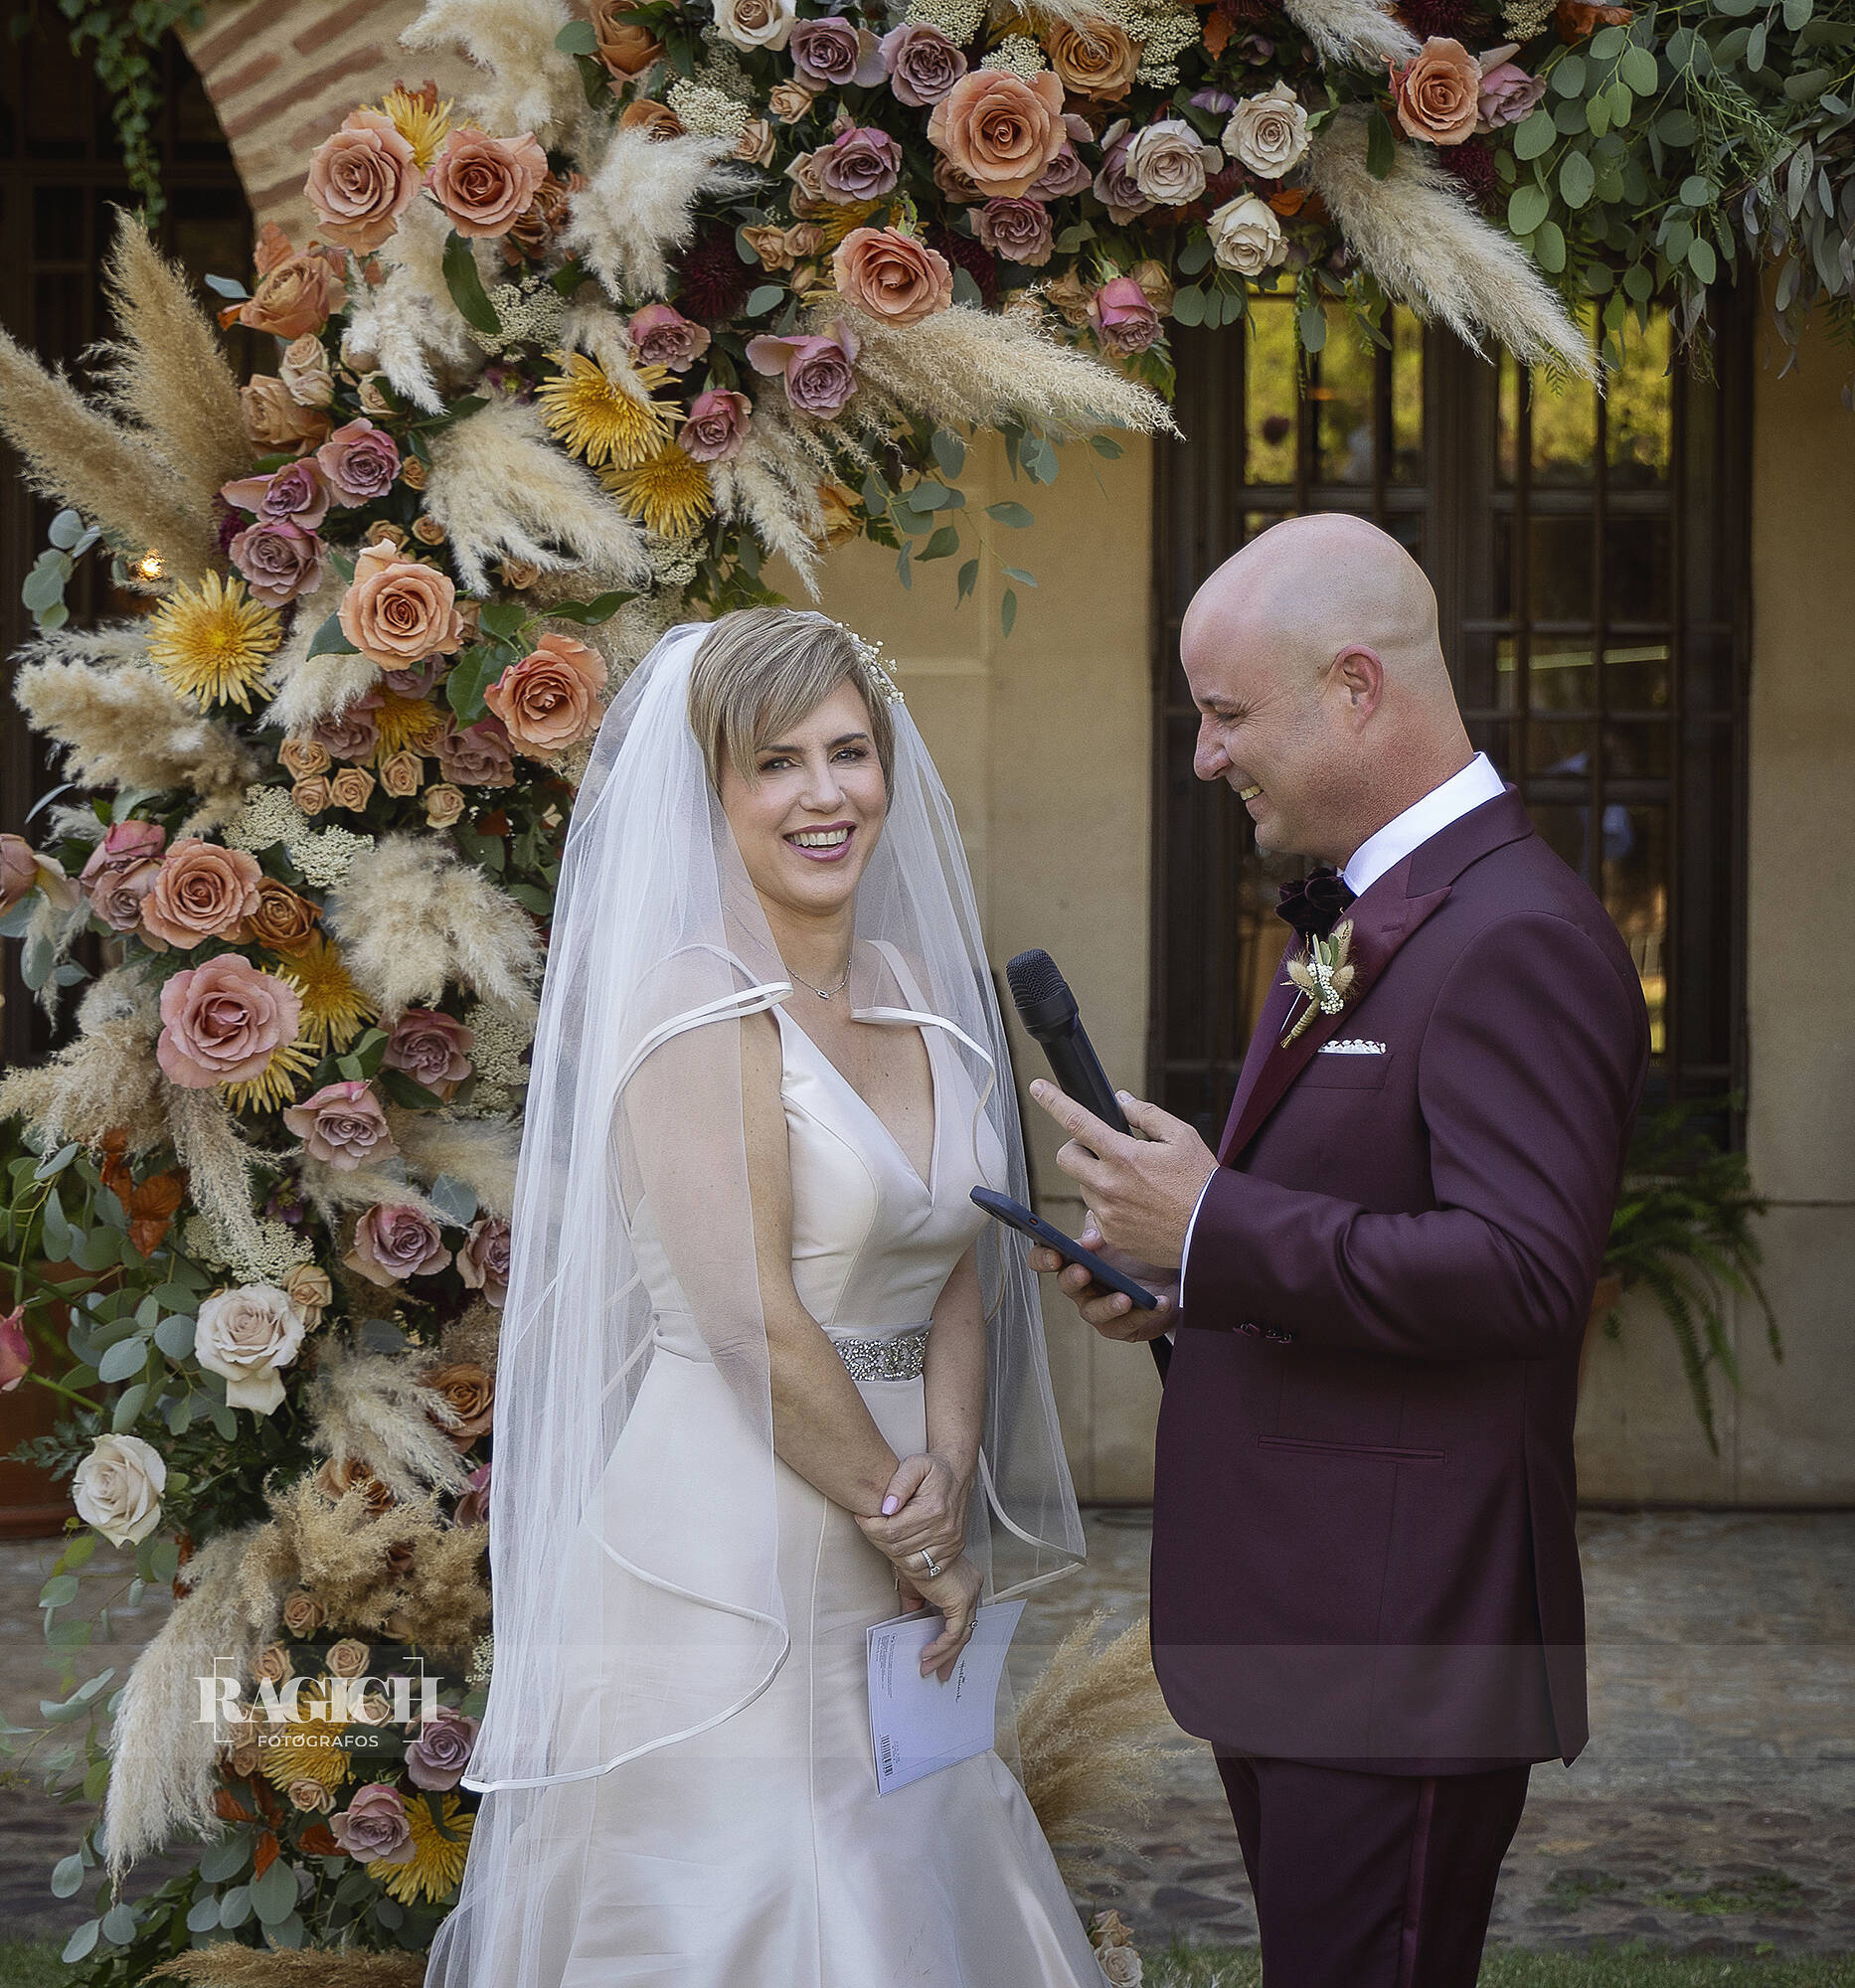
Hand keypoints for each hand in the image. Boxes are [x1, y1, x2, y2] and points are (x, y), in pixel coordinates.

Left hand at [855, 1450, 970, 1568]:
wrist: (958, 1475)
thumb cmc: (934, 1469)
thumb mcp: (915, 1464)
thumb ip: (899, 1483)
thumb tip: (887, 1508)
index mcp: (933, 1509)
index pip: (891, 1531)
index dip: (870, 1527)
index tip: (862, 1517)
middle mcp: (945, 1530)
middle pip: (897, 1548)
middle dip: (876, 1539)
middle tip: (869, 1525)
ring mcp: (951, 1543)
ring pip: (909, 1563)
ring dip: (890, 1552)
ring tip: (883, 1535)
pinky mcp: (954, 1551)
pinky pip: (925, 1570)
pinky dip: (908, 1563)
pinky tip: (900, 1546)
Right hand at [897, 1552, 983, 1680]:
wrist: (914, 1550)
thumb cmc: (915, 1561)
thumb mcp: (915, 1591)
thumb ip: (916, 1608)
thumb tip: (910, 1628)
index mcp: (965, 1584)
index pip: (963, 1618)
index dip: (953, 1639)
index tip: (942, 1655)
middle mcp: (972, 1590)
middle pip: (965, 1630)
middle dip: (952, 1655)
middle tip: (940, 1672)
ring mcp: (969, 1596)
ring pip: (961, 1635)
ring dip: (945, 1655)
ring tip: (929, 1669)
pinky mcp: (962, 1602)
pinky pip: (953, 1633)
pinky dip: (941, 1646)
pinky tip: (928, 1655)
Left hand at [1026, 1082, 1214, 1284]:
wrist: (1214, 1231)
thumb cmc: (1201, 1182)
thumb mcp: (1181, 1137)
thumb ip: (1146, 1115)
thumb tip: (1122, 1101)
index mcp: (1124, 1155)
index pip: (1077, 1122)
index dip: (1053, 1102)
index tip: (1037, 1087)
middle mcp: (1109, 1185)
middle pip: (1065, 1158)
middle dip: (1077, 1149)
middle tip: (1101, 1149)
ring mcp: (1108, 1213)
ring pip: (1084, 1185)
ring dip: (1098, 1178)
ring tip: (1135, 1183)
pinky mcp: (1112, 1235)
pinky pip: (1097, 1212)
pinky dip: (1110, 1204)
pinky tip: (1138, 1206)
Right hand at [1027, 1215, 1178, 1341]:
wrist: (1173, 1275)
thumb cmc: (1138, 1253)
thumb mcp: (1118, 1230)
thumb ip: (1099, 1228)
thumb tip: (1088, 1241)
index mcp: (1075, 1259)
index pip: (1045, 1258)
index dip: (1042, 1258)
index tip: (1055, 1256)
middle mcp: (1082, 1287)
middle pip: (1066, 1286)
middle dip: (1073, 1279)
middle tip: (1085, 1271)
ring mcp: (1100, 1310)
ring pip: (1094, 1312)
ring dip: (1110, 1305)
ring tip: (1127, 1298)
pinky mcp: (1122, 1328)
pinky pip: (1128, 1325)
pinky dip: (1145, 1313)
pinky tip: (1159, 1302)